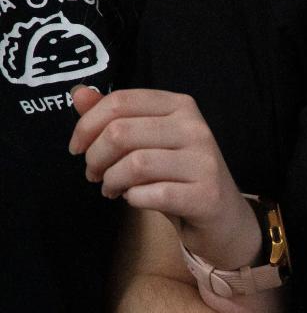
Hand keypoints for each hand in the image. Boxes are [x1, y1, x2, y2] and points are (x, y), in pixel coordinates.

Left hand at [69, 87, 260, 269]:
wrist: (223, 218)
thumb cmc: (179, 177)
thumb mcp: (147, 142)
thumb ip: (115, 117)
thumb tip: (79, 94)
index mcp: (181, 107)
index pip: (121, 101)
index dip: (87, 125)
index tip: (77, 148)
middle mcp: (196, 128)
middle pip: (121, 132)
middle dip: (95, 157)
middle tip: (94, 174)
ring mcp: (205, 162)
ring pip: (134, 164)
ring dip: (112, 181)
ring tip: (111, 189)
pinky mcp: (206, 195)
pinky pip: (152, 194)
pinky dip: (134, 199)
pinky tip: (136, 200)